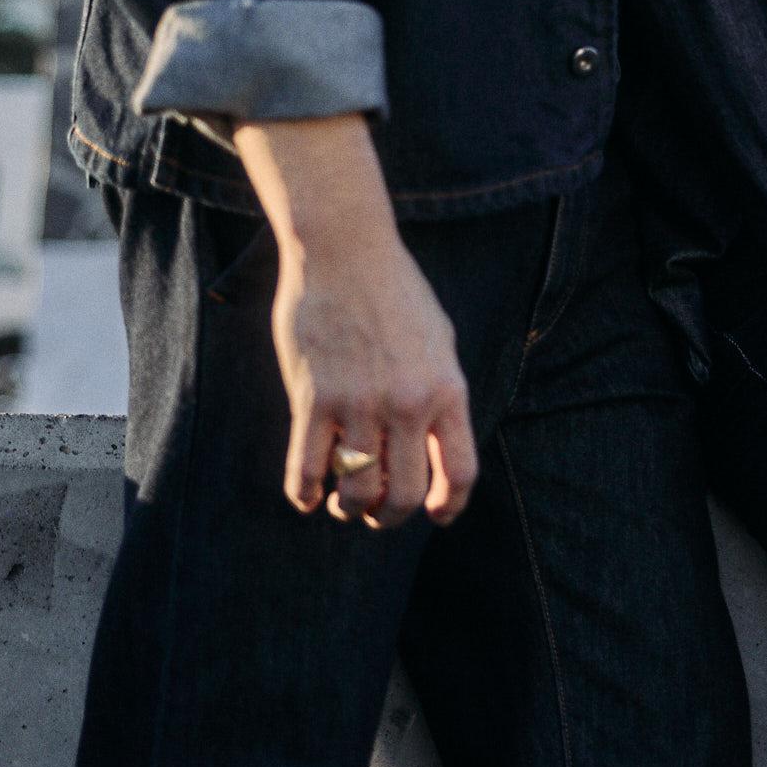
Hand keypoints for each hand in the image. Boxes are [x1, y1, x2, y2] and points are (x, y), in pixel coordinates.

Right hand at [233, 115, 477, 528]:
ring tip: (343, 503)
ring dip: (349, 509)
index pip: (460, 472)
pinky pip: (307, 469)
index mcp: (447, 390)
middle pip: (405, 495)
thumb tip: (431, 452)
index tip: (435, 514)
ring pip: (357, 492)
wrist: (345, 250)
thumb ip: (439, 395)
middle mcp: (408, 404)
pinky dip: (305, 494)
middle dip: (390, 517)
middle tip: (376, 513)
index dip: (449, 505)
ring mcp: (360, 403)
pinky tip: (307, 495)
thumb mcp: (439, 342)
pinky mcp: (314, 398)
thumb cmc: (395, 292)